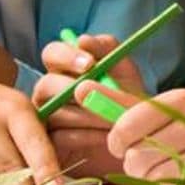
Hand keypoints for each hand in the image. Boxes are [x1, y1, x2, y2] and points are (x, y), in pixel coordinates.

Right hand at [33, 34, 147, 179]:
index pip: (52, 53)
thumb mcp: (125, 73)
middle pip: (46, 83)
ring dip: (88, 114)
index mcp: (65, 69)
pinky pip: (60, 136)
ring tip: (113, 119)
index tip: (91, 63)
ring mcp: (47, 118)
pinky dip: (86, 135)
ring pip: (56, 112)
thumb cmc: (127, 100)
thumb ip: (108, 51)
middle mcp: (51, 92)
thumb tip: (83, 40)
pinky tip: (106, 137)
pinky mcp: (51, 144)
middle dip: (72, 88)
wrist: (138, 139)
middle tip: (94, 93)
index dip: (67, 56)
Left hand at [98, 87, 184, 184]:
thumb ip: (122, 104)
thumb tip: (80, 88)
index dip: (118, 140)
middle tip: (156, 158)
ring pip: (155, 179)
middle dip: (138, 164)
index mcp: (183, 100)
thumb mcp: (163, 112)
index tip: (122, 143)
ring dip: (157, 180)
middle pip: (137, 157)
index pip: (127, 124)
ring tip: (175, 169)